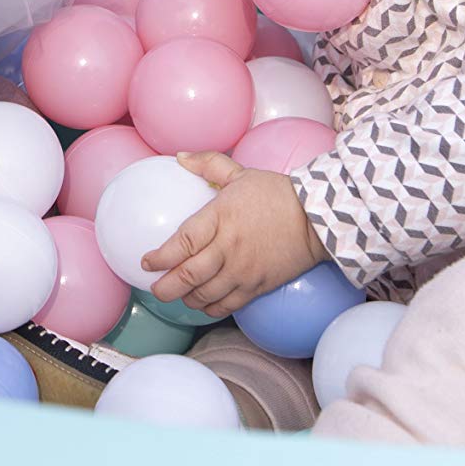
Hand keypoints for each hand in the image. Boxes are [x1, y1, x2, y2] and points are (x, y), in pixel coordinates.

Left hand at [141, 152, 326, 319]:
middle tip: (154, 289)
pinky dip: (210, 308)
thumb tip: (180, 157)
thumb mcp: (241, 173)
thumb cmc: (277, 193)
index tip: (146, 262)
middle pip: (188, 275)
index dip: (161, 257)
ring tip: (177, 295)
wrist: (318, 219)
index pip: (183, 243)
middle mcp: (228, 248)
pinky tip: (202, 304)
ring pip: (205, 294)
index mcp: (221, 218)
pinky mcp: (258, 286)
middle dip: (165, 287)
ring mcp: (243, 270)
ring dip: (186, 298)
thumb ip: (208, 164)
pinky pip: (228, 305)